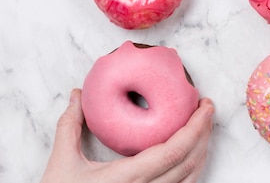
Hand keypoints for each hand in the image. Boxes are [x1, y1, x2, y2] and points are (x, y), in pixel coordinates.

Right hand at [41, 89, 214, 182]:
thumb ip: (70, 127)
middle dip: (204, 132)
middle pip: (190, 162)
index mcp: (128, 178)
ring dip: (202, 150)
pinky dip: (194, 168)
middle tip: (207, 108)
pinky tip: (191, 152)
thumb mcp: (62, 164)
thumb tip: (77, 95)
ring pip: (191, 178)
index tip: (205, 105)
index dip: (196, 128)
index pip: (174, 152)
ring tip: (203, 126)